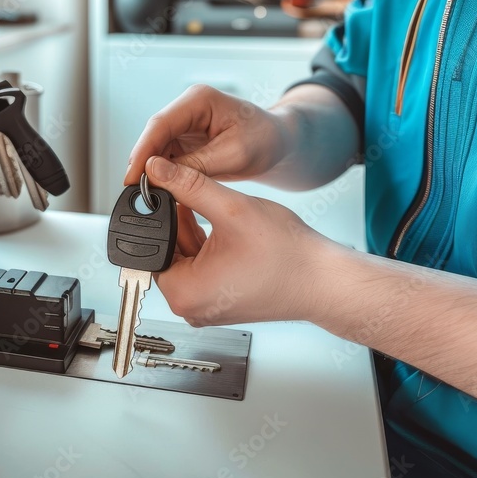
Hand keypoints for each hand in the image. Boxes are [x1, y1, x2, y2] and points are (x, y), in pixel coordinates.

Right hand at [124, 85, 288, 187]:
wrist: (279, 143)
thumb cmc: (265, 139)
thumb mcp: (233, 155)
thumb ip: (195, 165)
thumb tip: (159, 176)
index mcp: (199, 100)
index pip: (160, 124)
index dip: (143, 151)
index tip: (132, 176)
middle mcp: (187, 108)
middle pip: (154, 136)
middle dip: (143, 164)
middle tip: (134, 192)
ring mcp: (185, 124)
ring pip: (157, 148)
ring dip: (151, 171)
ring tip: (147, 195)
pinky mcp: (186, 140)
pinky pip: (167, 157)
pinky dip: (163, 174)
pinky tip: (160, 190)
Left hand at [144, 155, 335, 327]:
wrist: (324, 281)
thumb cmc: (287, 257)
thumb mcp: (230, 209)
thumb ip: (188, 185)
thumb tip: (156, 170)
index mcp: (183, 293)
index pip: (152, 246)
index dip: (161, 214)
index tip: (170, 192)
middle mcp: (190, 307)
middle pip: (168, 251)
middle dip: (180, 222)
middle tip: (200, 199)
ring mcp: (206, 307)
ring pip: (186, 257)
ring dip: (197, 231)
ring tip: (224, 215)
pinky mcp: (221, 302)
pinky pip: (203, 268)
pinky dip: (210, 246)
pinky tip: (230, 231)